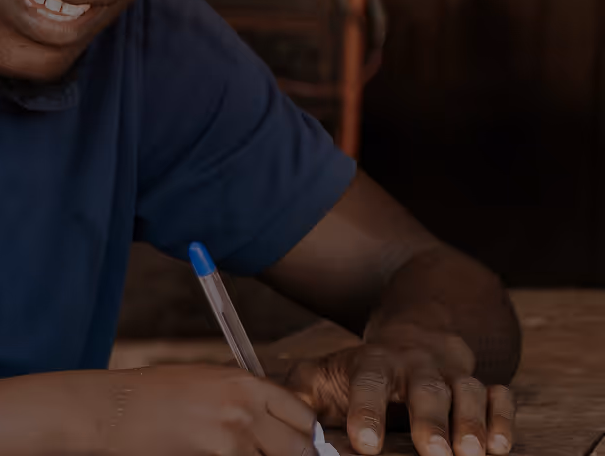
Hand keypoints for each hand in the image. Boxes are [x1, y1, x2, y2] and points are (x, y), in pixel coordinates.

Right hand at [105, 364, 319, 455]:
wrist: (114, 409)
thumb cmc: (150, 395)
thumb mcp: (204, 382)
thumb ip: (242, 397)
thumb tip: (271, 421)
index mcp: (245, 382)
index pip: (301, 415)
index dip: (303, 435)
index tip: (297, 447)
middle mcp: (246, 406)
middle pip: (300, 447)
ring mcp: (234, 435)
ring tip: (240, 453)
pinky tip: (216, 455)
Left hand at [284, 325, 514, 455]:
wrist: (413, 334)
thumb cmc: (361, 371)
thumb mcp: (324, 375)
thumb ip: (300, 394)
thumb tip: (275, 412)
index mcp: (373, 364)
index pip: (368, 384)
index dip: (366, 413)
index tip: (365, 445)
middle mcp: (415, 366)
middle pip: (425, 389)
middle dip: (430, 421)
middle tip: (434, 453)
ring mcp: (451, 374)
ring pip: (467, 391)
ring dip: (472, 422)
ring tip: (474, 453)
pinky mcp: (481, 383)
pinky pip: (499, 395)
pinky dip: (503, 417)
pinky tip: (502, 445)